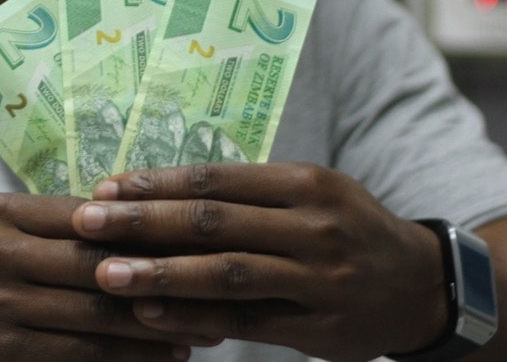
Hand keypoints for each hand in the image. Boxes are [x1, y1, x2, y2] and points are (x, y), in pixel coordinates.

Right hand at [0, 191, 223, 359]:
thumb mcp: (5, 237)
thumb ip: (63, 226)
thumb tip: (157, 214)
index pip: (90, 215)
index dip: (148, 226)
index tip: (201, 235)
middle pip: (97, 262)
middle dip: (163, 274)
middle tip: (220, 283)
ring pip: (97, 312)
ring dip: (158, 321)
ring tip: (208, 324)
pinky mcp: (1, 351)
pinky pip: (83, 352)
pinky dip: (131, 354)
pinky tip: (168, 354)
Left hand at [70, 163, 448, 361]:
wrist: (420, 284)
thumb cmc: (346, 228)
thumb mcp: (311, 192)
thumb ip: (247, 193)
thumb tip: (158, 191)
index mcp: (306, 182)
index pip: (218, 178)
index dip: (158, 183)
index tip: (105, 187)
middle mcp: (313, 226)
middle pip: (214, 222)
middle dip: (143, 222)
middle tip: (86, 222)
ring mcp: (318, 279)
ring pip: (226, 274)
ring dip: (160, 274)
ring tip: (106, 274)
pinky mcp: (318, 328)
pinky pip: (245, 322)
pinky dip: (194, 318)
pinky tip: (151, 315)